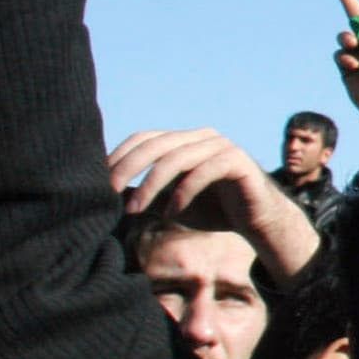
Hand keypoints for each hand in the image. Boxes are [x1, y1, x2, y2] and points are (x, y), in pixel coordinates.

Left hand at [107, 128, 320, 278]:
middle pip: (155, 144)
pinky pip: (204, 171)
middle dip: (127, 169)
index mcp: (184, 141)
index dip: (119, 156)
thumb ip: (147, 192)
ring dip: (150, 185)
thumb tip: (110, 191)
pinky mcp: (238, 160)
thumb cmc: (213, 210)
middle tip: (108, 194)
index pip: (144, 138)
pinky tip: (172, 212)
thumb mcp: (170, 201)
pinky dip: (183, 192)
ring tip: (133, 209)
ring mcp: (221, 146)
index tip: (99, 182)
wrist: (258, 221)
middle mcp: (201, 137)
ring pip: (176, 157)